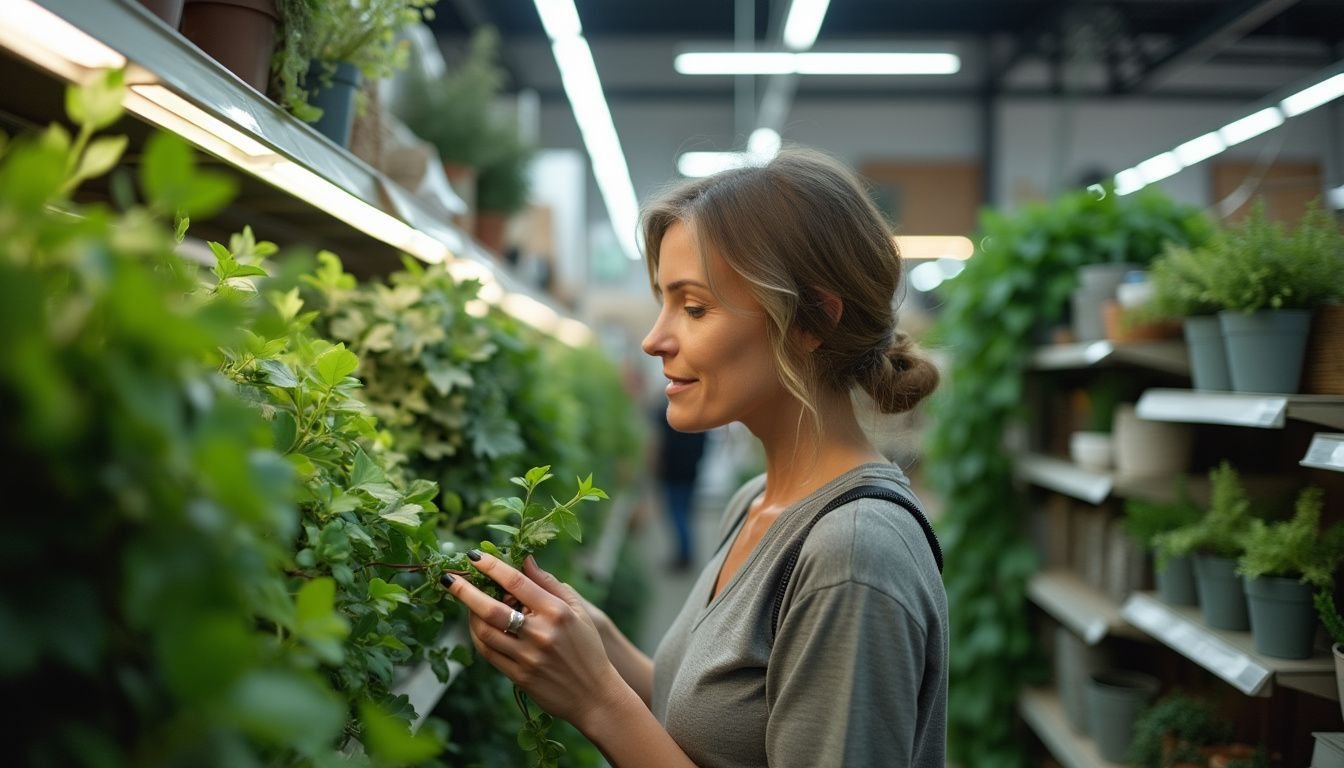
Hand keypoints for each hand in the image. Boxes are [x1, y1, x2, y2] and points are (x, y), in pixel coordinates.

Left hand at [443, 551, 627, 725]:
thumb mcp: (577, 610)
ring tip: (466, 601)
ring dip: (470, 614)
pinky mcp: (519, 676)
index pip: (517, 582)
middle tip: (448, 578)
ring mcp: (528, 657)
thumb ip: (549, 584)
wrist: (594, 695)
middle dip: (465, 591)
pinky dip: (477, 636)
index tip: (473, 556)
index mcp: (556, 612)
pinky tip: (476, 624)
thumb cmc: (587, 647)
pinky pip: (488, 653)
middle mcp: (540, 634)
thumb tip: (525, 560)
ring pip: (485, 632)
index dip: (491, 567)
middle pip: (492, 608)